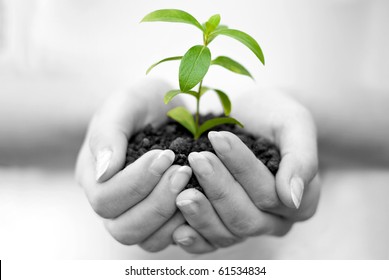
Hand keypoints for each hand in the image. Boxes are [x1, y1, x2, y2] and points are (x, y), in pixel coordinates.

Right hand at [75, 79, 189, 251]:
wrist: (170, 107)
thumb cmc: (144, 102)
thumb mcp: (125, 104)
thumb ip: (108, 133)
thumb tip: (104, 172)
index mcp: (94, 176)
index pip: (105, 199)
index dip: (136, 182)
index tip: (165, 155)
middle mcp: (112, 201)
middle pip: (124, 228)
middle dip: (157, 201)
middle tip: (183, 172)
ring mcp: (136, 213)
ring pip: (146, 240)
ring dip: (171, 215)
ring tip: (190, 181)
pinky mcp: (161, 219)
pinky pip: (169, 238)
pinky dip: (186, 224)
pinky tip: (198, 197)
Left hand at [172, 88, 319, 253]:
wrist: (254, 117)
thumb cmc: (275, 116)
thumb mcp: (294, 124)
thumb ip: (301, 159)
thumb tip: (292, 198)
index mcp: (301, 201)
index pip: (269, 192)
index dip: (242, 168)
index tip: (218, 138)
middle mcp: (276, 221)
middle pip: (246, 217)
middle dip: (218, 189)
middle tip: (196, 160)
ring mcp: (249, 227)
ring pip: (227, 234)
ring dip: (202, 214)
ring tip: (181, 191)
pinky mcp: (225, 227)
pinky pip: (211, 243)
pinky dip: (194, 240)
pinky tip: (176, 230)